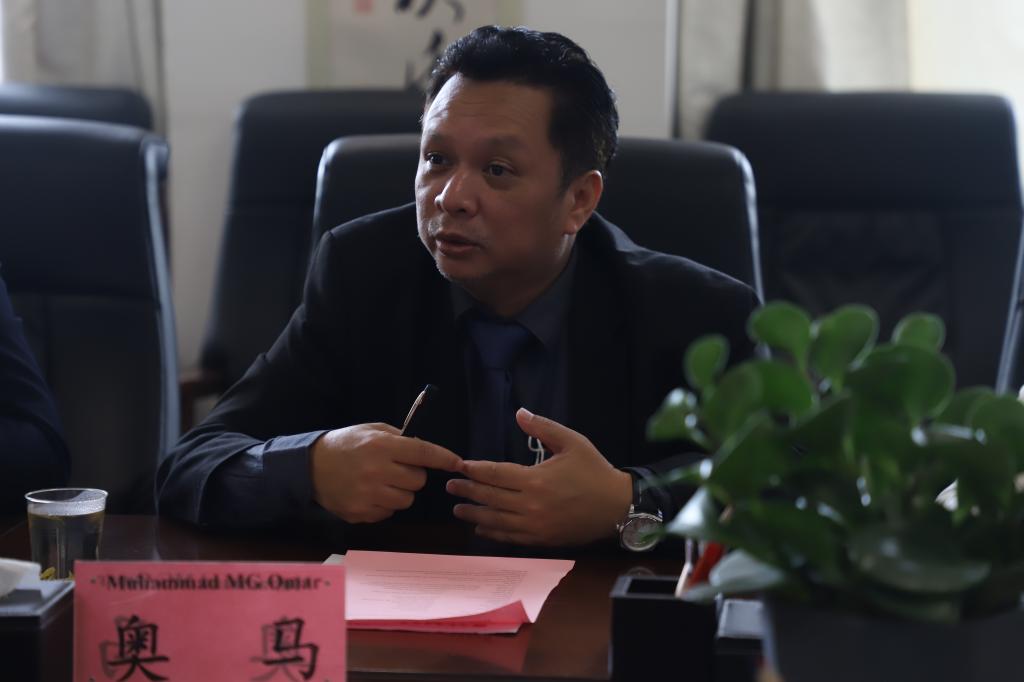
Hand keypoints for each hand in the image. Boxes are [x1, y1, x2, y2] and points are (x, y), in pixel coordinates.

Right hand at [310, 423, 461, 522]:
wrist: (309, 467)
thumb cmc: (345, 444)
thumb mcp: (371, 430)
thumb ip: (399, 437)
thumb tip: (426, 449)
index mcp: (381, 446)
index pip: (423, 453)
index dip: (443, 458)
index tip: (457, 463)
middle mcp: (377, 471)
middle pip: (418, 480)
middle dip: (413, 474)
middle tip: (397, 468)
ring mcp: (368, 495)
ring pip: (406, 500)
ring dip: (400, 491)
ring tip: (382, 481)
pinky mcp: (360, 513)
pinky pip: (388, 512)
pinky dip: (385, 504)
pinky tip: (370, 493)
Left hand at [447, 408, 632, 545]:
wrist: (617, 507)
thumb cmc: (595, 471)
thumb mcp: (572, 442)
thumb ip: (543, 427)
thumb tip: (519, 412)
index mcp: (535, 479)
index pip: (495, 474)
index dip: (475, 470)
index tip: (460, 465)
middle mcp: (531, 505)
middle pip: (490, 498)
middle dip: (467, 491)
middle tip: (450, 486)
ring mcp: (535, 526)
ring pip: (496, 521)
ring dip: (474, 515)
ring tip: (458, 509)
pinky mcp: (541, 540)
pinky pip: (510, 537)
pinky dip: (492, 532)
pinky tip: (481, 528)